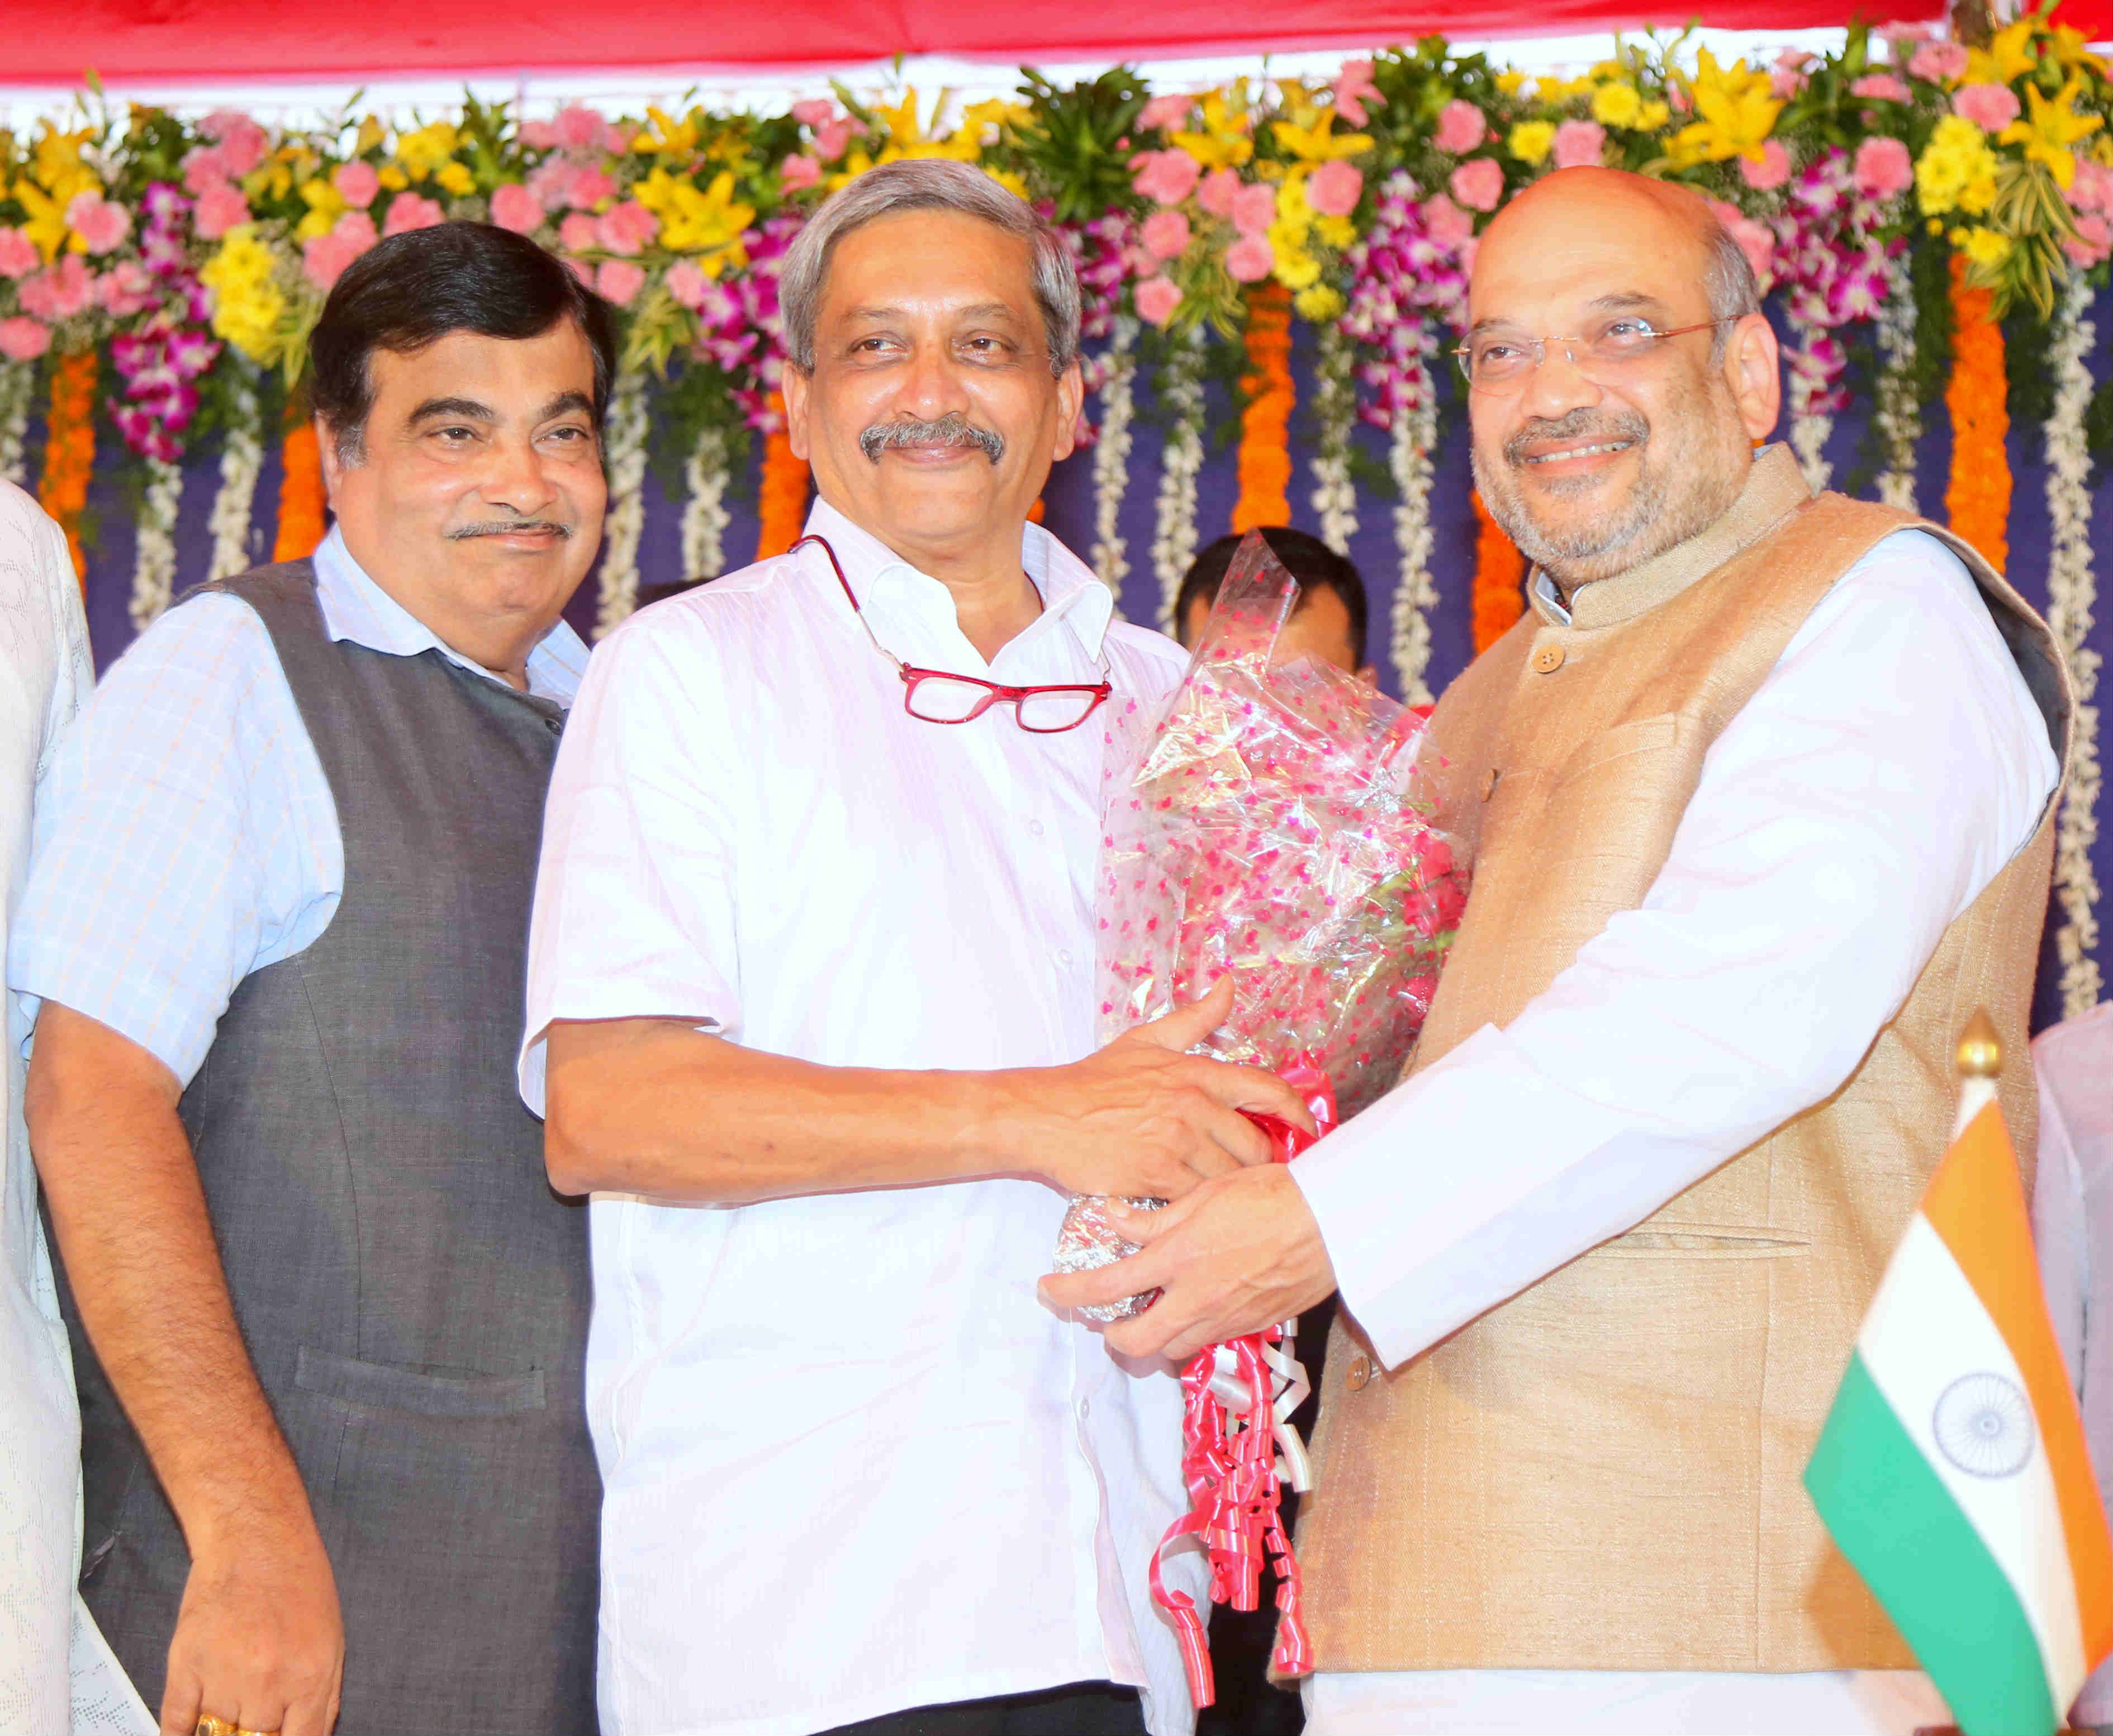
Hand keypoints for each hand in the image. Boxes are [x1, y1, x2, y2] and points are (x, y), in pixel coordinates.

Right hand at [159, 1521, 343, 1735]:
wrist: (256, 1540)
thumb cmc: (299, 1585)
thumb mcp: (332, 1641)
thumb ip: (323, 1699)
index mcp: (310, 1679)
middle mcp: (267, 1686)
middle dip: (257, 1733)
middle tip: (256, 1712)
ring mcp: (223, 1679)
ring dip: (225, 1726)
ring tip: (233, 1697)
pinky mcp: (185, 1668)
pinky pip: (176, 1724)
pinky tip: (185, 1734)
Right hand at [988, 979, 1315, 1200]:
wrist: (1046, 1115)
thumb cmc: (1094, 1080)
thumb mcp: (1146, 1040)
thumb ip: (1195, 1018)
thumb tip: (1229, 986)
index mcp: (1196, 1072)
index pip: (1267, 1090)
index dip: (1297, 1114)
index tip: (1308, 1130)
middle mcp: (1193, 1105)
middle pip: (1256, 1144)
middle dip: (1263, 1162)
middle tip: (1262, 1173)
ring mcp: (1177, 1141)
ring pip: (1230, 1174)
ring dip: (1232, 1186)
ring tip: (1230, 1192)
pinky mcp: (1158, 1175)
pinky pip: (1199, 1196)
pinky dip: (1201, 1202)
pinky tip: (1196, 1203)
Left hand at [1038, 1162, 1336, 1360]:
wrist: (1334, 1221)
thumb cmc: (1271, 1194)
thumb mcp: (1205, 1194)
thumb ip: (1156, 1217)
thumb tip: (1114, 1220)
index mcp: (1179, 1258)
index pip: (1108, 1287)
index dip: (1070, 1293)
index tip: (1049, 1290)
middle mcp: (1197, 1297)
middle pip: (1137, 1342)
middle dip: (1113, 1336)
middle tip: (1105, 1318)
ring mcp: (1227, 1317)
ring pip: (1174, 1347)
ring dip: (1155, 1336)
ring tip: (1151, 1310)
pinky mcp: (1253, 1325)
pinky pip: (1210, 1339)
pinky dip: (1193, 1328)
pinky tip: (1197, 1303)